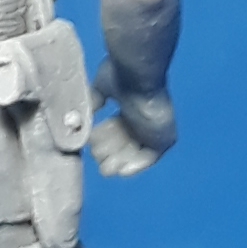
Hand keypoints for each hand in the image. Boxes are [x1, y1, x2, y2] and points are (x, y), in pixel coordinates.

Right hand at [89, 58, 175, 179]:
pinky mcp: (164, 140)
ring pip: (132, 153)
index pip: (116, 129)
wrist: (138, 76)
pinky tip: (119, 171)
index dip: (102, 137)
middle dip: (106, 150)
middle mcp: (144, 120)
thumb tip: (82, 115)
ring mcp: (155, 131)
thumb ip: (94, 102)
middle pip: (122, 143)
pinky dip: (133, 166)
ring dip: (115, 160)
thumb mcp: (102, 87)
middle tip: (95, 151)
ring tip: (103, 160)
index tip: (90, 140)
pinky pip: (147, 159)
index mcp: (131, 107)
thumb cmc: (122, 76)